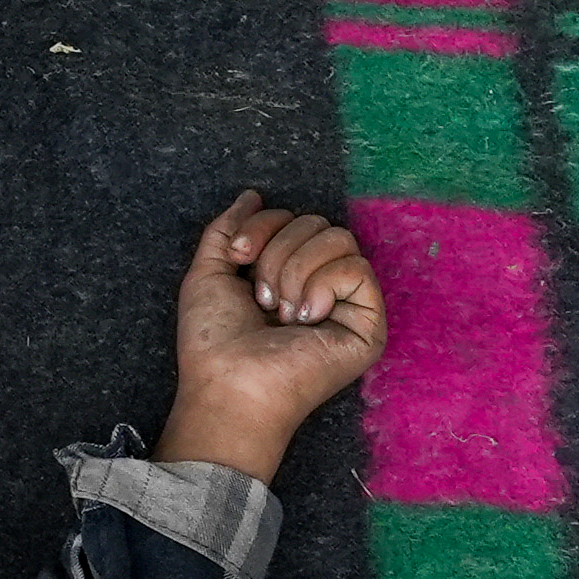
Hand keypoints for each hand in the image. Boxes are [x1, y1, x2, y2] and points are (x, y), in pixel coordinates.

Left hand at [159, 196, 386, 471]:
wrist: (228, 383)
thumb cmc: (215, 340)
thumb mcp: (210, 271)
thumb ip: (227, 229)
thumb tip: (252, 195)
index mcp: (287, 273)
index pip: (293, 218)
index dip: (263, 226)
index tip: (238, 258)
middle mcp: (320, 285)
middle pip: (318, 223)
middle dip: (278, 251)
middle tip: (261, 297)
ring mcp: (346, 305)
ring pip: (340, 239)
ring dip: (297, 269)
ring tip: (281, 311)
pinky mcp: (368, 325)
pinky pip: (359, 269)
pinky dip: (324, 285)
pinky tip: (306, 318)